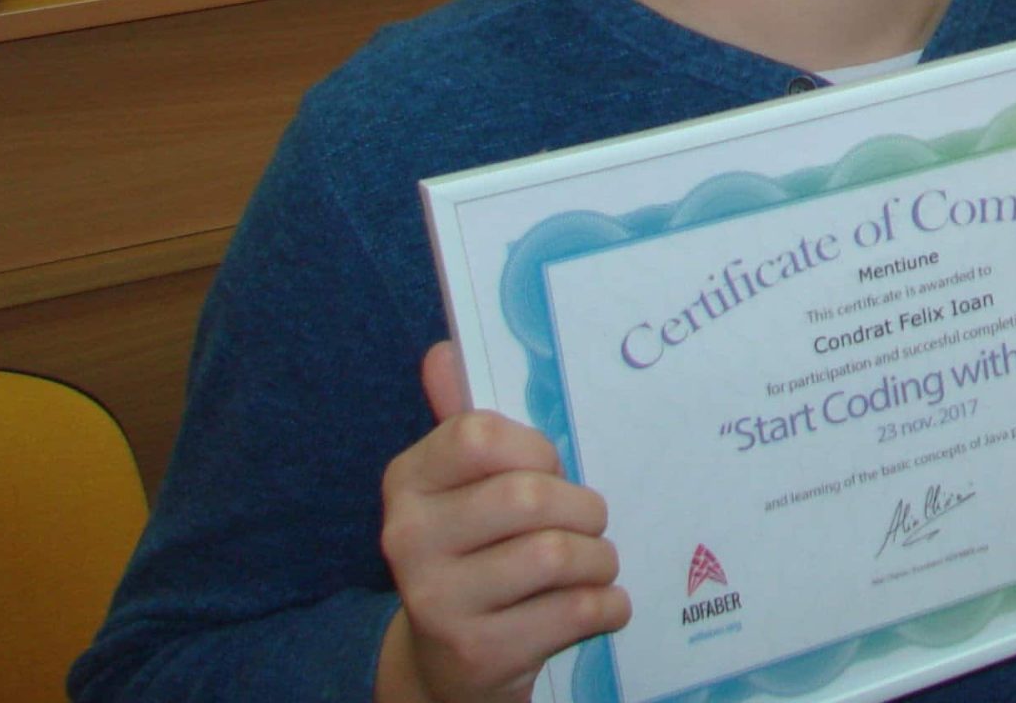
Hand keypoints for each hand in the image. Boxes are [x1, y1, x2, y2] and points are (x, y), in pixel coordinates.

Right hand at [372, 341, 630, 702]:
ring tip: (597, 563)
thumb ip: (462, 421)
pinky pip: (574, 611)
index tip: (550, 468)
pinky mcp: (477, 653)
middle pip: (528, 497)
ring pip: (555, 554)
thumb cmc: (477, 551)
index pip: (480, 435)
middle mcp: (408, 539)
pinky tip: (602, 603)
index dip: (537, 449)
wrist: (450, 664)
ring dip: (600, 558)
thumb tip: (444, 351)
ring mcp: (438, 602)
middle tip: (591, 520)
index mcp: (407, 482)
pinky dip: (608, 604)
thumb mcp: (465, 488)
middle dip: (584, 507)